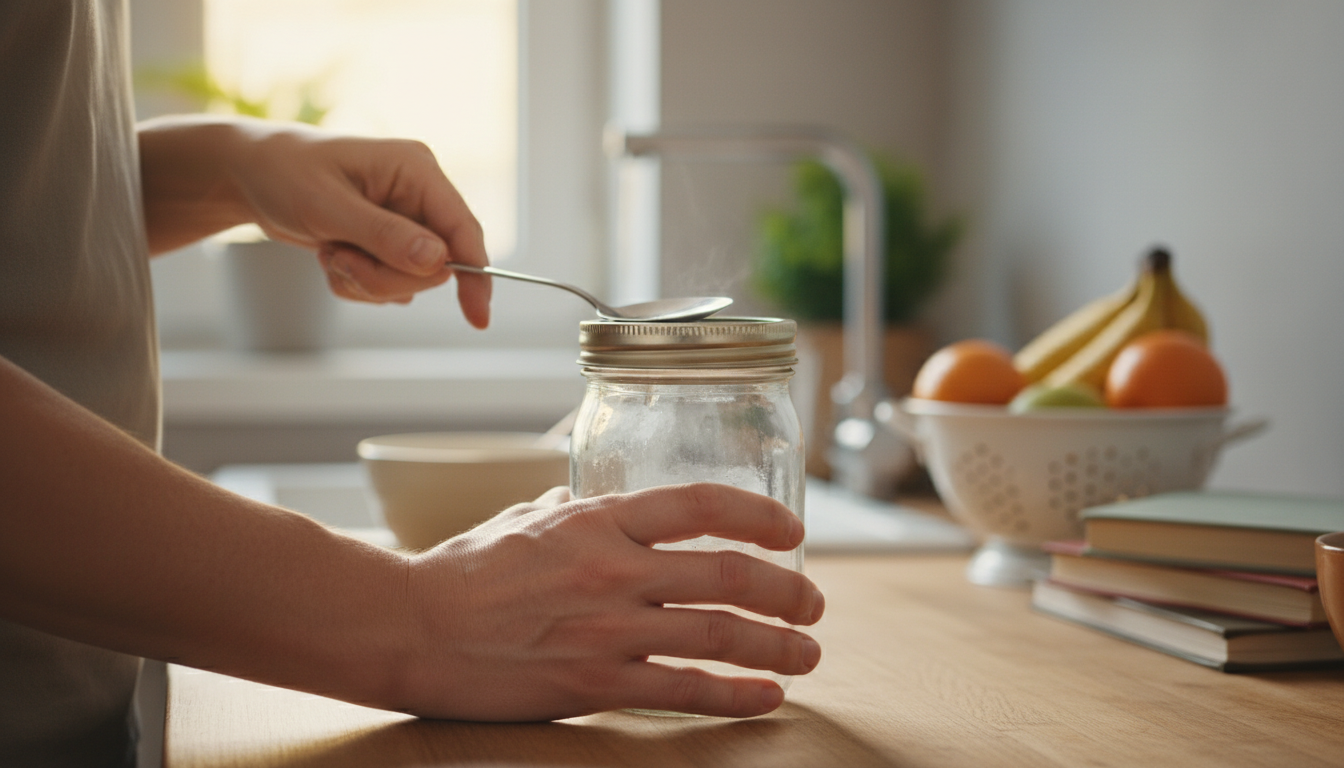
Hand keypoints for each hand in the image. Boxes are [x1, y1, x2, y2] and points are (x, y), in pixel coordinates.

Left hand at [230, 122, 490, 326]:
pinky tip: (332, 257)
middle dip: (386, 276)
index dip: (476, 275)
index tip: (478, 317)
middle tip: (340, 261)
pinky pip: (390, 284)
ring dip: (367, 281)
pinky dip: (358, 282)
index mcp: (416, 170)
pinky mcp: (390, 241)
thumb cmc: (284, 175)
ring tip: (329, 253)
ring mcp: (406, 220)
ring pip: (411, 281)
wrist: (249, 176)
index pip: (463, 228)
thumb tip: (438, 262)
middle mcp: (419, 194)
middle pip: (436, 266)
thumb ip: (385, 236)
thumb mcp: (328, 207)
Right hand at [395, 484, 823, 720]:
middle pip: (727, 575)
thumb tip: (609, 507)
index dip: (759, 515)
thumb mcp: (526, 517)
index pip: (701, 504)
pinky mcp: (592, 684)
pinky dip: (735, 694)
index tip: (792, 530)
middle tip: (813, 603)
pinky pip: (682, 689)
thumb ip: (578, 510)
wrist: (410, 626)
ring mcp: (606, 629)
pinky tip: (768, 696)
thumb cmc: (463, 568)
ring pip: (718, 634)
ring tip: (809, 652)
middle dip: (786, 591)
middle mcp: (612, 569)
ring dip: (777, 645)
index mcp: (598, 519)